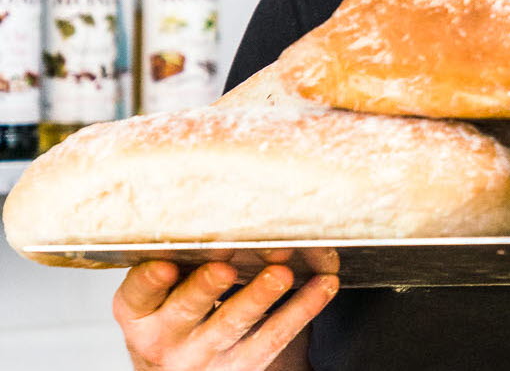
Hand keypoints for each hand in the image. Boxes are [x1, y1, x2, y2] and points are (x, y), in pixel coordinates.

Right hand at [113, 259, 337, 370]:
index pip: (137, 296)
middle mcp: (163, 340)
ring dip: (256, 297)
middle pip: (184, 310)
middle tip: (223, 266)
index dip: (149, 281)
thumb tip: (219, 205)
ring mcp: (203, 357)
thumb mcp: (159, 295)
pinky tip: (323, 285)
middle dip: (204, 287)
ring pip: (231, 325)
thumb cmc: (176, 314)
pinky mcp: (241, 366)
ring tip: (280, 273)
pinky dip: (301, 309)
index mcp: (139, 314)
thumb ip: (178, 261)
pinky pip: (274, 336)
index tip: (165, 265)